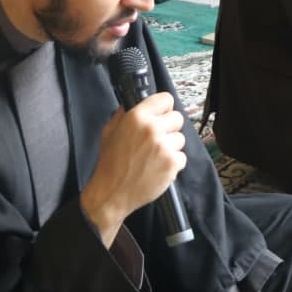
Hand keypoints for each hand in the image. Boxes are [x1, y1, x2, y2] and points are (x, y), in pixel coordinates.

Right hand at [79, 92, 186, 246]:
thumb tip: (134, 103)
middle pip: (177, 118)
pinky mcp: (172, 163)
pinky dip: (173, 163)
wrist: (112, 192)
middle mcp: (152, 128)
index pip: (166, 99)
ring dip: (171, 147)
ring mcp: (164, 146)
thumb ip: (123, 114)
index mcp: (137, 117)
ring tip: (154, 156)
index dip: (164, 108)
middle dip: (168, 128)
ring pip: (180, 138)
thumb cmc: (110, 164)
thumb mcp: (110, 131)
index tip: (162, 114)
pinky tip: (158, 167)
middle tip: (157, 140)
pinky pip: (182, 156)